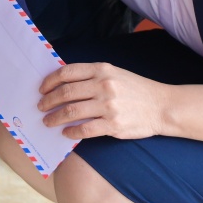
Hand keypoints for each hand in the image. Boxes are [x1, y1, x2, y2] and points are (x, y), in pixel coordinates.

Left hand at [38, 62, 164, 140]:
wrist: (162, 106)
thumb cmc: (135, 89)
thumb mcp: (115, 73)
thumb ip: (92, 76)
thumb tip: (63, 84)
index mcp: (102, 69)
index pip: (67, 72)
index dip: (50, 81)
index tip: (42, 89)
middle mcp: (104, 85)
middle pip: (66, 93)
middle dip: (48, 101)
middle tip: (40, 107)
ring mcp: (108, 105)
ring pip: (71, 112)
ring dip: (55, 118)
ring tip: (48, 121)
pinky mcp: (113, 124)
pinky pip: (84, 129)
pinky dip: (71, 131)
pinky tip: (66, 133)